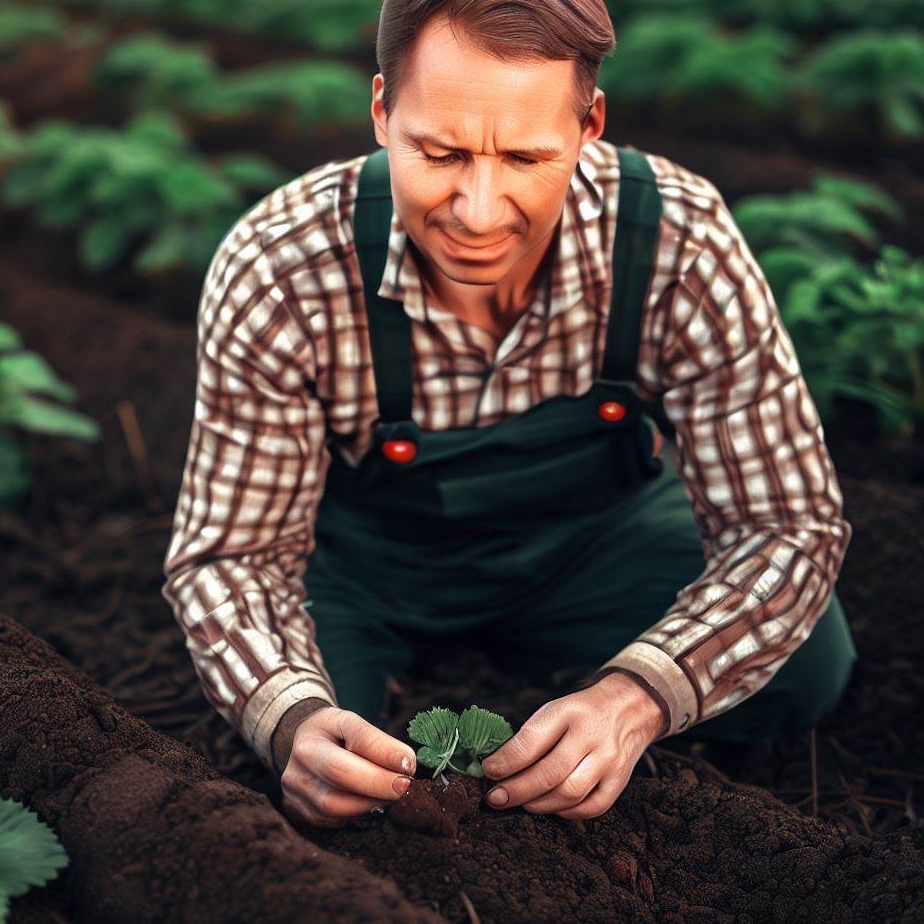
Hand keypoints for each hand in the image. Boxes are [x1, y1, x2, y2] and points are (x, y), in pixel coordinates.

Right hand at [279, 707, 417, 828]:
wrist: (300, 751)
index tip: (409, 763)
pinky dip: (357, 814)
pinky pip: (333, 822)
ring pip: (337, 806)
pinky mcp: (300, 816)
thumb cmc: (332, 736)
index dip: (385, 753)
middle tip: (405, 785)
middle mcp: (300, 764)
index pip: (354, 741)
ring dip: (371, 801)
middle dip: (379, 783)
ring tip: (390, 793)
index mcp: (314, 734)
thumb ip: (376, 740)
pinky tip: (368, 802)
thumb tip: (406, 764)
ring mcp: (296, 794)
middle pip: (341, 776)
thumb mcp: (350, 724)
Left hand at [479, 672, 667, 819]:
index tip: (488, 771)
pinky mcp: (620, 781)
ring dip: (538, 804)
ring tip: (519, 803)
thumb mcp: (556, 709)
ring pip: (569, 793)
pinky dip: (566, 813)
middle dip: (517, 790)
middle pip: (550, 773)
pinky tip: (550, 807)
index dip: (506, 760)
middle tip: (495, 798)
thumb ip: (531, 736)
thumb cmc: (581, 713)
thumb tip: (497, 767)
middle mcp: (591, 735)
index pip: (532, 740)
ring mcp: (608, 760)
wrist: (629, 708)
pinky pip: (590, 807)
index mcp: (569, 712)